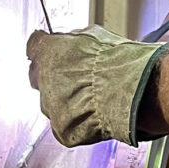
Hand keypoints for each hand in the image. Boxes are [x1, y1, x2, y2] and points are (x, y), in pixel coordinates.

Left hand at [27, 25, 168, 146]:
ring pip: (53, 105)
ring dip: (68, 102)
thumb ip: (77, 40)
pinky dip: (78, 123)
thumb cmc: (120, 63)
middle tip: (81, 80)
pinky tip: (96, 116)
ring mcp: (50, 107)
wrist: (133, 93)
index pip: (35, 47)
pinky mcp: (62, 130)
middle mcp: (42, 79)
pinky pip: (66, 126)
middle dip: (58, 79)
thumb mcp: (97, 37)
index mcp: (48, 50)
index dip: (46, 51)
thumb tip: (76, 41)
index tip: (54, 53)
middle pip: (41, 79)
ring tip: (95, 100)